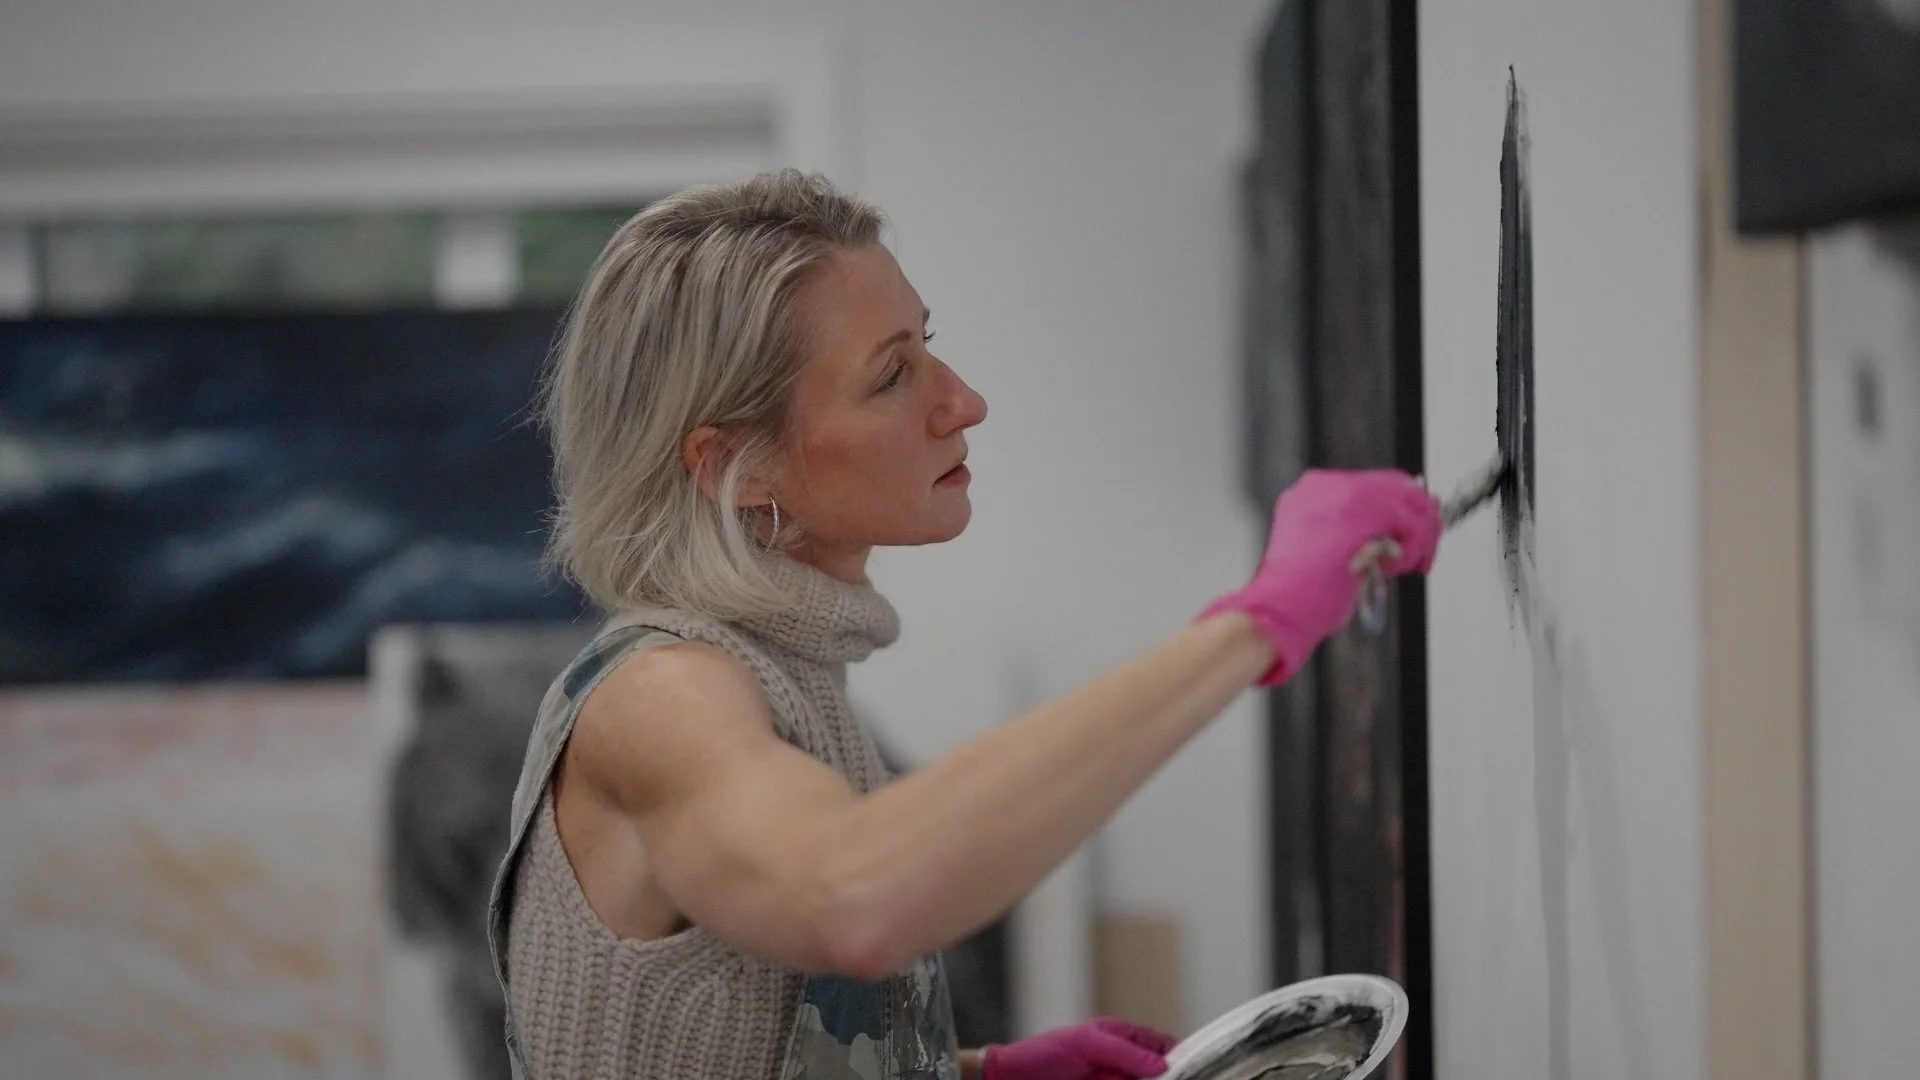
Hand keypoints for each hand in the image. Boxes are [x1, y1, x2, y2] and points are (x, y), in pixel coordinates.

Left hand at [980, 1017, 1176, 1079]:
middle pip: (1157, 1074)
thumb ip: (1125, 1052)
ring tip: (1118, 1079)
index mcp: (1121, 1038)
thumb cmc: (1044, 1053)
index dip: (1179, 1053)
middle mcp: (1122, 1063)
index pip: (1161, 1044)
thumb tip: (1163, 1064)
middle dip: (1167, 1078)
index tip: (1197, 1065)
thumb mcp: (1087, 1044)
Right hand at [1200, 468, 1441, 685]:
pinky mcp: (1361, 511)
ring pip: (1407, 501)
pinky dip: (1413, 547)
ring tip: (1409, 565)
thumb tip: (1402, 533)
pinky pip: (1408, 522)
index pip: (1376, 484)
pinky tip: (1394, 567)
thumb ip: (1365, 536)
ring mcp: (1342, 493)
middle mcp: (1326, 484)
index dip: (1403, 507)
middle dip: (1419, 521)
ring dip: (1419, 537)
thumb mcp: (1330, 555)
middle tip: (1423, 552)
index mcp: (1312, 491)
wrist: (1280, 608)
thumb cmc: (1302, 594)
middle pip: (1396, 486)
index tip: (1419, 530)